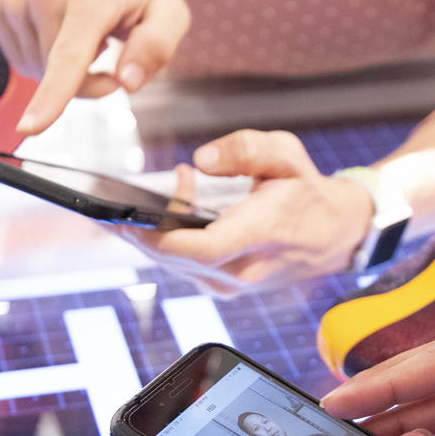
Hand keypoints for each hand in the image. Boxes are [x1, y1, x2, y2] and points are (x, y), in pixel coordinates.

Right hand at [0, 0, 189, 134]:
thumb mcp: (164, 11)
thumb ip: (158, 47)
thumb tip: (128, 82)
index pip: (68, 57)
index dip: (52, 96)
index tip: (30, 127)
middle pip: (57, 76)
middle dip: (85, 81)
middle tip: (105, 52)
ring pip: (36, 71)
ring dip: (61, 69)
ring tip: (79, 35)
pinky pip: (20, 58)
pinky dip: (40, 57)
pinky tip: (56, 31)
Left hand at [121, 131, 375, 295]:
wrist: (335, 235)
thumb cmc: (307, 191)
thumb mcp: (286, 154)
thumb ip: (244, 149)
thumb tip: (200, 161)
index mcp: (260, 236)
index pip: (198, 248)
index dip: (156, 237)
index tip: (124, 215)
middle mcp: (242, 270)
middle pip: (173, 258)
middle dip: (134, 231)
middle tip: (100, 203)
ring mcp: (231, 284)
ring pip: (174, 264)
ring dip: (147, 233)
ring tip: (129, 200)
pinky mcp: (223, 286)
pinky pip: (184, 265)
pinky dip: (167, 239)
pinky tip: (167, 208)